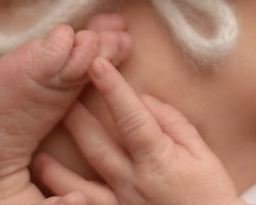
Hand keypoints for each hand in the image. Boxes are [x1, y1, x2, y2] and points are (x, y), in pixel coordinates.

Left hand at [33, 57, 242, 204]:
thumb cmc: (211, 192)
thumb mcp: (202, 152)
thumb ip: (173, 123)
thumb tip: (145, 100)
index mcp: (158, 160)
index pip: (132, 117)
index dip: (114, 89)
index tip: (99, 64)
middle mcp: (133, 181)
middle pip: (98, 144)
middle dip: (79, 115)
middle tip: (62, 87)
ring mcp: (121, 203)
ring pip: (81, 178)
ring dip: (61, 156)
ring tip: (47, 131)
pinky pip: (83, 204)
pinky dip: (60, 190)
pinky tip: (45, 173)